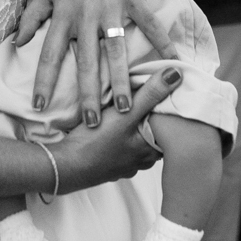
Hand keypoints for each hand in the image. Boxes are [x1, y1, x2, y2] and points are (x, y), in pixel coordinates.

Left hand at [15, 0, 176, 126]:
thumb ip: (33, 15)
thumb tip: (18, 40)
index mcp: (64, 13)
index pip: (49, 54)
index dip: (43, 81)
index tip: (39, 107)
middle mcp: (85, 14)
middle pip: (85, 61)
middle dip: (87, 94)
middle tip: (91, 124)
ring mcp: (110, 6)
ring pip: (115, 50)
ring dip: (120, 80)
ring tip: (126, 107)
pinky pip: (148, 23)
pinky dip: (161, 41)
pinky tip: (173, 61)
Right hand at [53, 66, 181, 192]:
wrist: (65, 167)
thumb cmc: (95, 143)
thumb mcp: (124, 114)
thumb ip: (150, 95)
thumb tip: (176, 74)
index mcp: (151, 150)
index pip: (170, 130)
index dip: (168, 113)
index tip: (164, 97)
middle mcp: (142, 162)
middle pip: (154, 137)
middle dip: (152, 121)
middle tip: (148, 101)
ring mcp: (125, 166)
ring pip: (138, 144)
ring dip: (135, 131)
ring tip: (130, 111)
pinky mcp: (109, 166)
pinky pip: (122, 150)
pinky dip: (121, 140)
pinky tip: (112, 130)